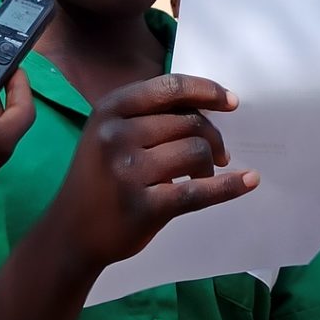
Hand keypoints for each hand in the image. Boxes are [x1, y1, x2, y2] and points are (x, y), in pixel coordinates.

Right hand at [51, 74, 258, 273]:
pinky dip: (230, 186)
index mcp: (110, 110)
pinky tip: (248, 181)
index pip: (169, 88)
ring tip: (201, 175)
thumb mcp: (108, 132)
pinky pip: (200, 191)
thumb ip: (148, 114)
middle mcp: (116, 135)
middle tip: (215, 155)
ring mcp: (128, 172)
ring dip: (210, 164)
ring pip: (197, 151)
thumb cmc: (98, 178)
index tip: (230, 101)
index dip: (207, 91)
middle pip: (189, 121)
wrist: (71, 231)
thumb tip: (209, 105)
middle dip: (211, 137)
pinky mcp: (144, 206)